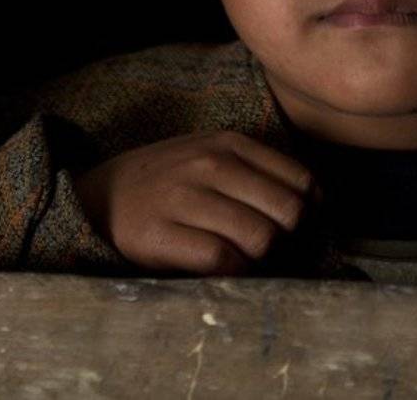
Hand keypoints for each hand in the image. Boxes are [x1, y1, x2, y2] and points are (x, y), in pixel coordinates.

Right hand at [72, 130, 321, 274]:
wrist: (100, 196)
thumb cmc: (170, 181)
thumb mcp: (211, 155)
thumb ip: (259, 170)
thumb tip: (316, 201)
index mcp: (228, 143)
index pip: (300, 180)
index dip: (311, 210)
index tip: (301, 225)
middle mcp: (209, 165)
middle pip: (287, 212)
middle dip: (289, 237)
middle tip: (274, 247)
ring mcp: (184, 198)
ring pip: (259, 237)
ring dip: (261, 258)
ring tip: (246, 257)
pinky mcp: (161, 235)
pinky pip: (222, 260)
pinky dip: (234, 271)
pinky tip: (225, 267)